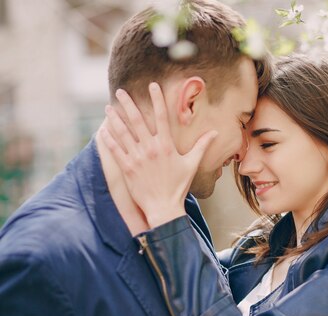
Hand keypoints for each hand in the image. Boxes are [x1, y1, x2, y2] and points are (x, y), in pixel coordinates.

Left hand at [102, 82, 216, 227]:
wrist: (164, 207)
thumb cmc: (179, 186)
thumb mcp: (191, 164)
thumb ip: (202, 146)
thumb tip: (215, 133)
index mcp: (166, 145)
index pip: (161, 116)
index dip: (156, 99)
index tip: (152, 85)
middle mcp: (150, 148)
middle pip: (137, 120)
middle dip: (127, 104)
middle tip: (120, 91)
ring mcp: (137, 158)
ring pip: (123, 133)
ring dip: (114, 118)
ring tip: (108, 107)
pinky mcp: (127, 168)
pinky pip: (115, 150)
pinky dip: (108, 139)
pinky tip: (103, 129)